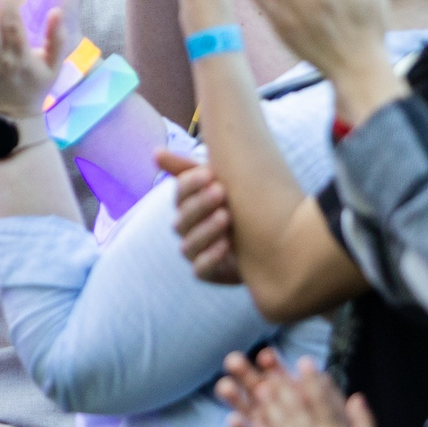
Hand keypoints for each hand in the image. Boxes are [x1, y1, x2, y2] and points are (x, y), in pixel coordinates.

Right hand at [155, 149, 236, 281]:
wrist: (273, 240)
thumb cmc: (241, 205)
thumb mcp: (222, 183)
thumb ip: (190, 168)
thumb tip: (155, 153)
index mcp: (189, 205)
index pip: (180, 193)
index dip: (191, 184)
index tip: (210, 174)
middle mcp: (187, 229)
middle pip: (182, 218)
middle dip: (201, 205)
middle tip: (222, 192)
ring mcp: (196, 252)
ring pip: (188, 245)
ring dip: (206, 230)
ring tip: (226, 217)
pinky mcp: (208, 273)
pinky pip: (200, 270)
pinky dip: (210, 257)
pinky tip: (226, 245)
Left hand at [217, 348, 377, 426]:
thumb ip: (362, 418)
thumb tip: (356, 395)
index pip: (322, 402)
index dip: (313, 381)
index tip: (304, 361)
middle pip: (295, 410)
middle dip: (282, 387)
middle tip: (268, 368)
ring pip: (280, 426)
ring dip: (266, 406)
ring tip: (255, 388)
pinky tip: (236, 420)